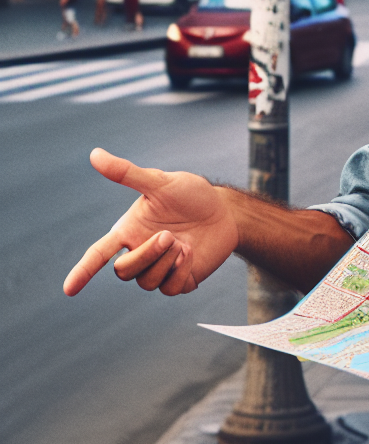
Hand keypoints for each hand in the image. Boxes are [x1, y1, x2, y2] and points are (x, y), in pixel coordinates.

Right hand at [63, 148, 238, 296]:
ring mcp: (159, 269)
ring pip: (146, 283)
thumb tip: (94, 154)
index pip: (99, 254)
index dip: (83, 271)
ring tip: (184, 243)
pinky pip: (170, 289)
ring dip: (166, 261)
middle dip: (146, 255)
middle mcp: (139, 253)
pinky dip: (181, 272)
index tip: (68, 289)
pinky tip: (192, 253)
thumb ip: (128, 173)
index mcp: (129, 231)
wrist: (225, 211)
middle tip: (169, 235)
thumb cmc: (190, 195)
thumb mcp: (161, 182)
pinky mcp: (179, 280)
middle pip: (124, 272)